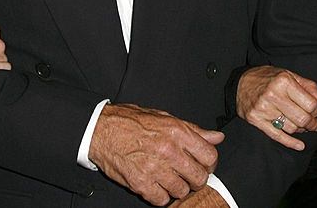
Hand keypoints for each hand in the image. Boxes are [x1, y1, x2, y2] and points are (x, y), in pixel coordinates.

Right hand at [89, 103, 224, 205]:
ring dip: (177, 188)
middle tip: (186, 175)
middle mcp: (168, 150)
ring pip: (182, 191)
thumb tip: (216, 137)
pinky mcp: (141, 183)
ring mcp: (154, 169)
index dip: (209, 163)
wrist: (100, 130)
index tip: (203, 165)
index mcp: (177, 132)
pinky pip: (162, 200)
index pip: (209, 156)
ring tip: (168, 178)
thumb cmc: (130, 122)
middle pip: (199, 177)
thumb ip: (193, 130)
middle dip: (195, 179)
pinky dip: (161, 195)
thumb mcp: (164, 117)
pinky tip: (155, 184)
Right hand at [236, 66, 316, 150]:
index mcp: (283, 82)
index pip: (309, 104)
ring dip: (301, 130)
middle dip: (312, 123)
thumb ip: (307, 85)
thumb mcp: (288, 75)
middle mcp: (273, 95)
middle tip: (314, 123)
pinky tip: (300, 145)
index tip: (315, 111)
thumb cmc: (266, 78)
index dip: (316, 110)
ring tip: (302, 126)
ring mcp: (263, 109)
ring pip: (291, 128)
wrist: (239, 83)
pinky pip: (277, 135)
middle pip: (302, 118)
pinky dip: (290, 142)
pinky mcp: (256, 120)